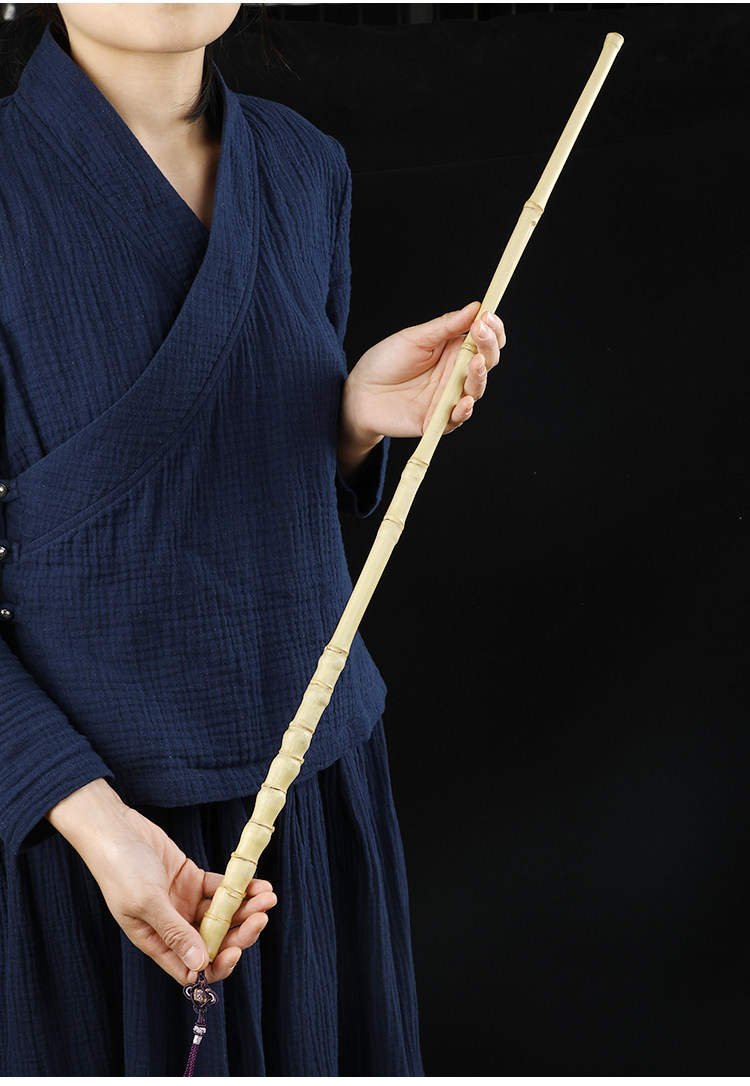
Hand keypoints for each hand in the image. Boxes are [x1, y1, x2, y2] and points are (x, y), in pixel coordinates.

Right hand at [47, 779, 275, 984]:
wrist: (115, 828)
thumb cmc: (119, 868)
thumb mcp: (146, 902)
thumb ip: (174, 933)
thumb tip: (200, 966)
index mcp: (157, 942)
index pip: (191, 968)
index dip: (216, 965)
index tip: (236, 950)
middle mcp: (174, 926)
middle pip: (214, 942)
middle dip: (240, 933)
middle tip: (261, 917)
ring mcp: (184, 903)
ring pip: (222, 915)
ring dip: (246, 909)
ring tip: (268, 896)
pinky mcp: (192, 880)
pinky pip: (221, 889)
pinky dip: (241, 887)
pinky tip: (258, 883)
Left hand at [338, 302, 504, 476]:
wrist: (359, 393)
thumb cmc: (385, 362)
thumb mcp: (415, 338)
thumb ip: (445, 326)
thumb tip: (475, 307)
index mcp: (453, 351)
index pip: (484, 341)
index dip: (492, 329)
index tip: (488, 316)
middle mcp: (456, 375)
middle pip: (487, 362)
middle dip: (489, 347)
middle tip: (482, 333)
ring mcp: (449, 398)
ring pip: (476, 389)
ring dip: (479, 376)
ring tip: (476, 362)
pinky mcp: (437, 420)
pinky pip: (457, 418)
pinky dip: (463, 410)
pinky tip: (464, 400)